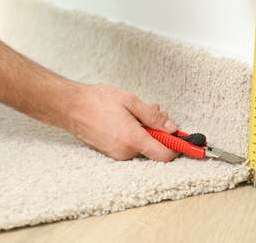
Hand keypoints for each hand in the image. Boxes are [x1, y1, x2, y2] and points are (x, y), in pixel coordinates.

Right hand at [66, 84, 180, 161]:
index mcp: (132, 139)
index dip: (178, 148)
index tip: (185, 141)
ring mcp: (116, 154)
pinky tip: (130, 118)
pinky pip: (131, 146)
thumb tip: (170, 126)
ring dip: (147, 130)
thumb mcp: (130, 102)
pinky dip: (136, 134)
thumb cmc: (97, 101)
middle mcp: (125, 152)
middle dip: (160, 132)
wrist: (69, 107)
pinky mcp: (110, 152)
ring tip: (140, 111)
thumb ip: (153, 117)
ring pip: (142, 145)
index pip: (164, 154)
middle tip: (158, 113)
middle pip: (154, 148)